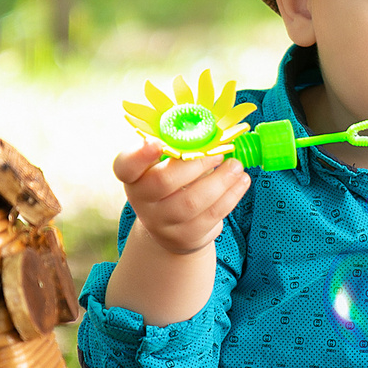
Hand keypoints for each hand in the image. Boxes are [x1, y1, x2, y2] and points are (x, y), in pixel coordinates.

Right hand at [114, 141, 249, 257]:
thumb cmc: (173, 182)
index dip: (139, 154)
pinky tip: (241, 182)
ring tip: (237, 166)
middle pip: (163, 181)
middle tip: (219, 152)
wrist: (172, 226)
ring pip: (191, 202)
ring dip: (220, 181)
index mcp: (133, 175)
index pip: (125, 166)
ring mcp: (161, 223)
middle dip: (196, 164)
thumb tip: (212, 129)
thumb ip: (179, 146)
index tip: (156, 142)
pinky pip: (210, 216)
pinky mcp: (184, 237)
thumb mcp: (167, 164)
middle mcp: (141, 200)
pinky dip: (231, 196)